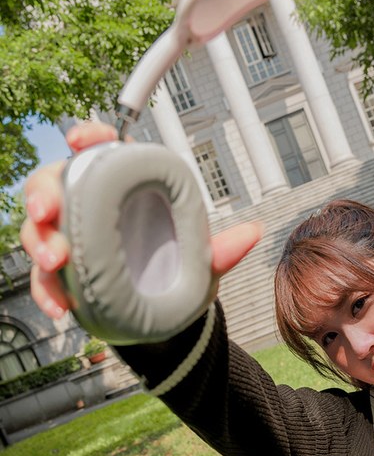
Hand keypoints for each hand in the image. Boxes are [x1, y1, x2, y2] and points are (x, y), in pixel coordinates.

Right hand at [21, 122, 262, 322]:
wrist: (164, 316)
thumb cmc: (177, 272)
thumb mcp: (200, 262)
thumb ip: (220, 250)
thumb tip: (252, 234)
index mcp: (123, 191)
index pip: (100, 152)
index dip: (88, 139)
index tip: (81, 140)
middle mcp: (90, 210)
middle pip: (53, 186)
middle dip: (44, 195)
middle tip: (48, 213)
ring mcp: (72, 241)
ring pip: (39, 230)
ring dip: (41, 243)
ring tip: (57, 261)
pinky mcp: (63, 276)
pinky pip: (45, 280)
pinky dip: (48, 293)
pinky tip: (63, 308)